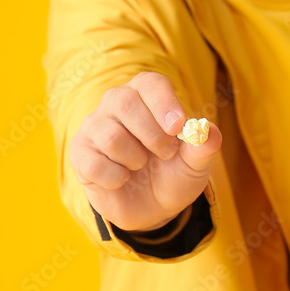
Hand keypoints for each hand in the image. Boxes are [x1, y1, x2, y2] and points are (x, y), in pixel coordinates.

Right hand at [69, 71, 221, 230]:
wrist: (153, 207)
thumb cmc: (173, 173)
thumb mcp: (195, 163)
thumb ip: (204, 146)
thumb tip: (209, 131)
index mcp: (146, 94)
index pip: (150, 83)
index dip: (163, 102)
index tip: (177, 126)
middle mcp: (115, 103)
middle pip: (125, 103)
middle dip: (153, 135)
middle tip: (167, 153)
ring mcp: (94, 126)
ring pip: (110, 136)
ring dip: (135, 159)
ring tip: (141, 165)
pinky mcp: (80, 153)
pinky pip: (94, 164)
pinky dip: (116, 178)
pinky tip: (122, 178)